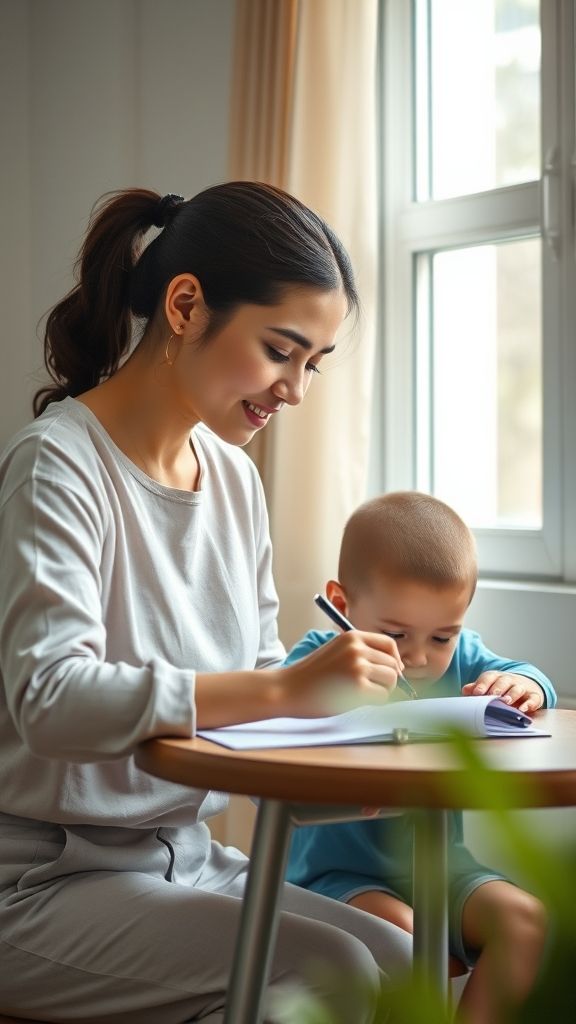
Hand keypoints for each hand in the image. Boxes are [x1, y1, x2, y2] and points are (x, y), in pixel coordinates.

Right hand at [283, 630, 404, 717]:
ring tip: (361, 695)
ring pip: (391, 681)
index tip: (390, 672)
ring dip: (382, 691)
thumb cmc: (311, 675)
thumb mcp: (336, 651)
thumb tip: (393, 667)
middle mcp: (358, 648)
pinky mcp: (358, 687)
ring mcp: (358, 667)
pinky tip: (356, 701)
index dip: (394, 661)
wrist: (288, 688)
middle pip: (393, 665)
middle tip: (371, 689)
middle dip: (386, 680)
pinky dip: (375, 702)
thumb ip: (361, 653)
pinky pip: (383, 697)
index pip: (389, 644)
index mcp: (352, 637)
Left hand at [461, 672, 544, 714]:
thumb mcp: (489, 687)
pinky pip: (533, 699)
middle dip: (497, 688)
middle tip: (492, 695)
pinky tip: (524, 709)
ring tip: (506, 702)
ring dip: (512, 694)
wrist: (526, 686)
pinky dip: (529, 704)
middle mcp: (509, 680)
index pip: (488, 677)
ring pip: (517, 688)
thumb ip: (476, 689)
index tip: (477, 693)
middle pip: (503, 681)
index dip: (482, 684)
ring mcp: (522, 687)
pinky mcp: (534, 696)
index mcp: (495, 677)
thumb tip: (465, 691)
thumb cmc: (502, 689)